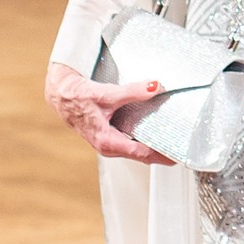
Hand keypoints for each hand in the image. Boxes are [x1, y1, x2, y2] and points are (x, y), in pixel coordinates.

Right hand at [45, 60, 177, 165]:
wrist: (61, 94)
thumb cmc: (77, 97)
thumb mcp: (107, 94)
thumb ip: (133, 91)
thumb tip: (155, 86)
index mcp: (108, 141)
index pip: (142, 154)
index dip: (161, 155)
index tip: (178, 156)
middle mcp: (109, 147)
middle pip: (142, 155)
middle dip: (161, 153)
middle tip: (182, 149)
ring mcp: (109, 144)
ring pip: (136, 151)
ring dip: (153, 148)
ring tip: (173, 142)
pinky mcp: (109, 137)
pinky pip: (131, 143)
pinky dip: (144, 141)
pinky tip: (155, 134)